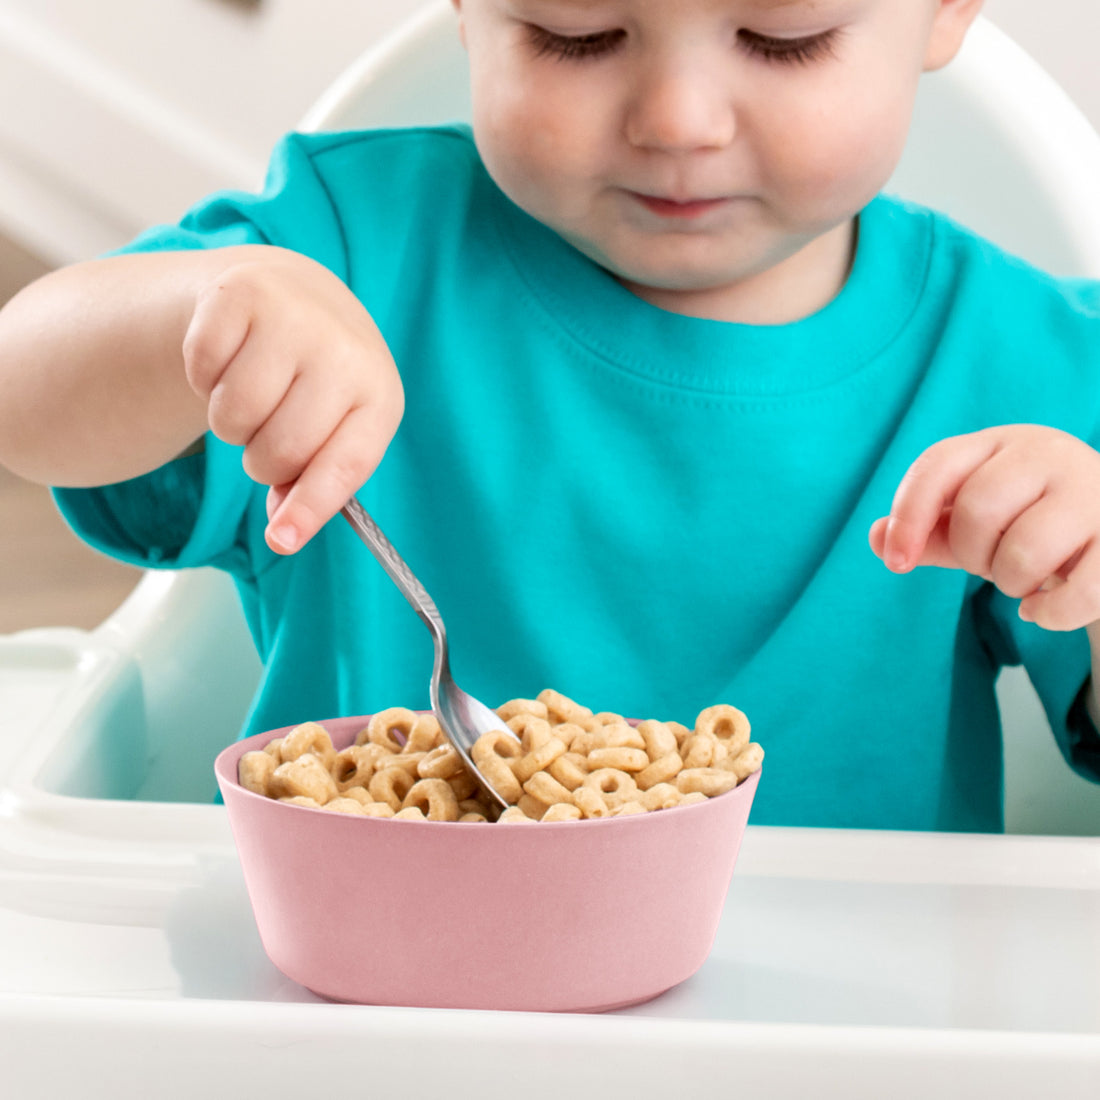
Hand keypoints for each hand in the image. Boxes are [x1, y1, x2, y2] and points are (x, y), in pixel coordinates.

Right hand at [182, 248, 403, 553]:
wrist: (296, 295)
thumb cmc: (319, 382)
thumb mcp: (334, 428)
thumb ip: (313, 482)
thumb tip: (282, 533)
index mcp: (379, 394)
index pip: (345, 464)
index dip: (310, 507)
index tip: (282, 541)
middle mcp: (344, 351)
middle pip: (279, 450)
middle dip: (261, 459)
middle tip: (268, 432)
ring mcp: (294, 317)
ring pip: (233, 416)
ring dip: (229, 423)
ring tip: (252, 396)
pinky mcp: (240, 292)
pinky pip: (200, 370)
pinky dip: (202, 379)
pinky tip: (229, 360)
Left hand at [869, 425, 1099, 630]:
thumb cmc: (1029, 522)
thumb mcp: (976, 520)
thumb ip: (926, 530)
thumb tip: (875, 536)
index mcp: (1001, 443)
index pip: (937, 467)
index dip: (907, 518)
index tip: (896, 562)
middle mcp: (1050, 455)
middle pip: (977, 511)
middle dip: (970, 555)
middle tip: (987, 564)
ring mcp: (1094, 493)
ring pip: (1024, 551)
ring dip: (1009, 583)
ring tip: (1020, 581)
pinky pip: (1081, 590)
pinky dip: (1049, 614)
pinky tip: (1040, 612)